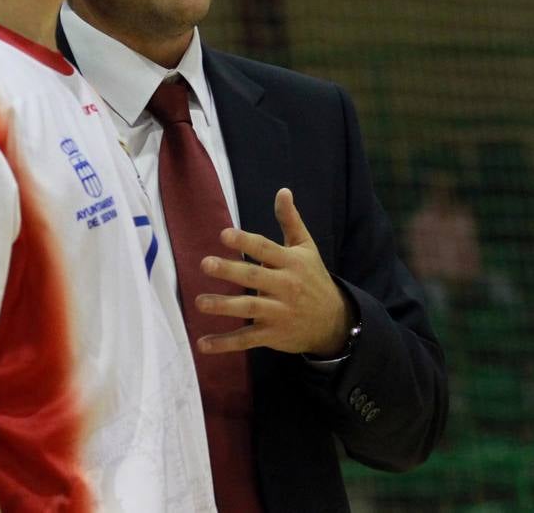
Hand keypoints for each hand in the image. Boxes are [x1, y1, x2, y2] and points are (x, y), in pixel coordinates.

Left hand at [194, 187, 351, 356]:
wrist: (334, 321)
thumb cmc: (313, 278)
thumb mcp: (306, 248)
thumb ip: (290, 220)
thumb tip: (283, 190)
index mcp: (291, 263)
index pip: (265, 249)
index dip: (245, 242)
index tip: (224, 234)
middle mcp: (285, 287)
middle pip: (254, 278)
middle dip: (229, 271)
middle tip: (204, 264)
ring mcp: (279, 312)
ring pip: (249, 309)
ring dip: (224, 306)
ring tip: (200, 302)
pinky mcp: (273, 334)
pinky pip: (247, 340)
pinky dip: (225, 343)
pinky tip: (204, 344)